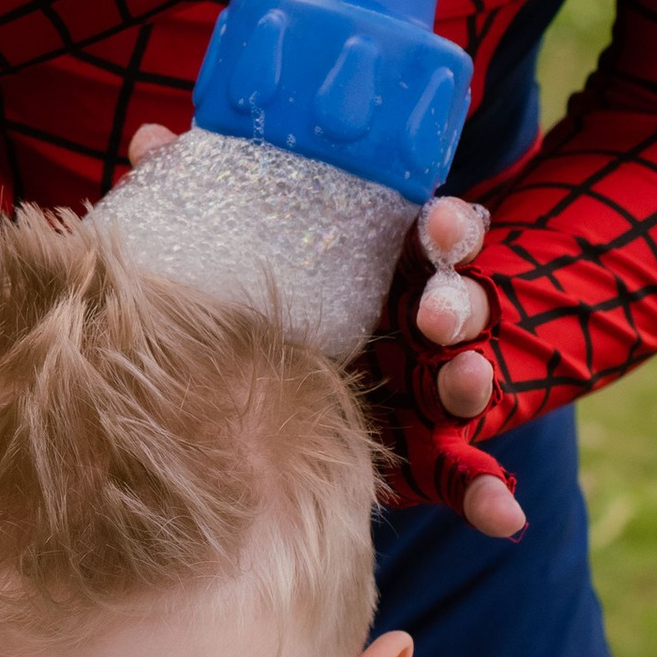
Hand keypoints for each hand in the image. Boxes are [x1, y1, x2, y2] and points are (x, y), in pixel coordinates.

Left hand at [114, 160, 527, 543]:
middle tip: (435, 313)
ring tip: (467, 382)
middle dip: (458, 305)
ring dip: (473, 381)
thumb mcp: (255, 254)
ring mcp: (429, 393)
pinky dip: (491, 495)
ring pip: (468, 382)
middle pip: (460, 306)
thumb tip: (151, 139)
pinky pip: (468, 476)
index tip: (435, 222)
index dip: (446, 228)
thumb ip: (212, 201)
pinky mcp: (430, 457)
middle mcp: (419, 328)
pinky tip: (506, 517)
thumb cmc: (277, 309)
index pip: (435, 239)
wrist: (284, 403)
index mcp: (390, 271)